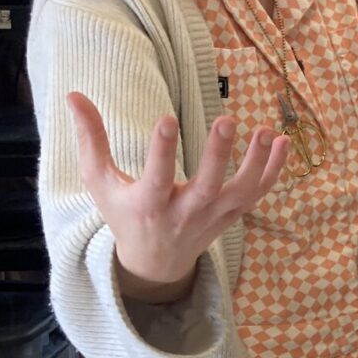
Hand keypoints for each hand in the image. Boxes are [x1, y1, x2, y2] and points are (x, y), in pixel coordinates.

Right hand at [67, 93, 289, 303]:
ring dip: (256, 164)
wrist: (155, 262)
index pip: (156, 178)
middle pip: (206, 187)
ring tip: (267, 131)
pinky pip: (257, 194)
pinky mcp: (231, 216)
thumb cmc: (124, 214)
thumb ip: (90, 140)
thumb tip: (74, 95)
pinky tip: (282, 141)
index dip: (162, 151)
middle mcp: (184, 214)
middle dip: (218, 156)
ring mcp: (212, 216)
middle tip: (227, 120)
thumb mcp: (100, 182)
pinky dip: (274, 172)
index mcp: (149, 206)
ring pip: (239, 193)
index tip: (166, 118)